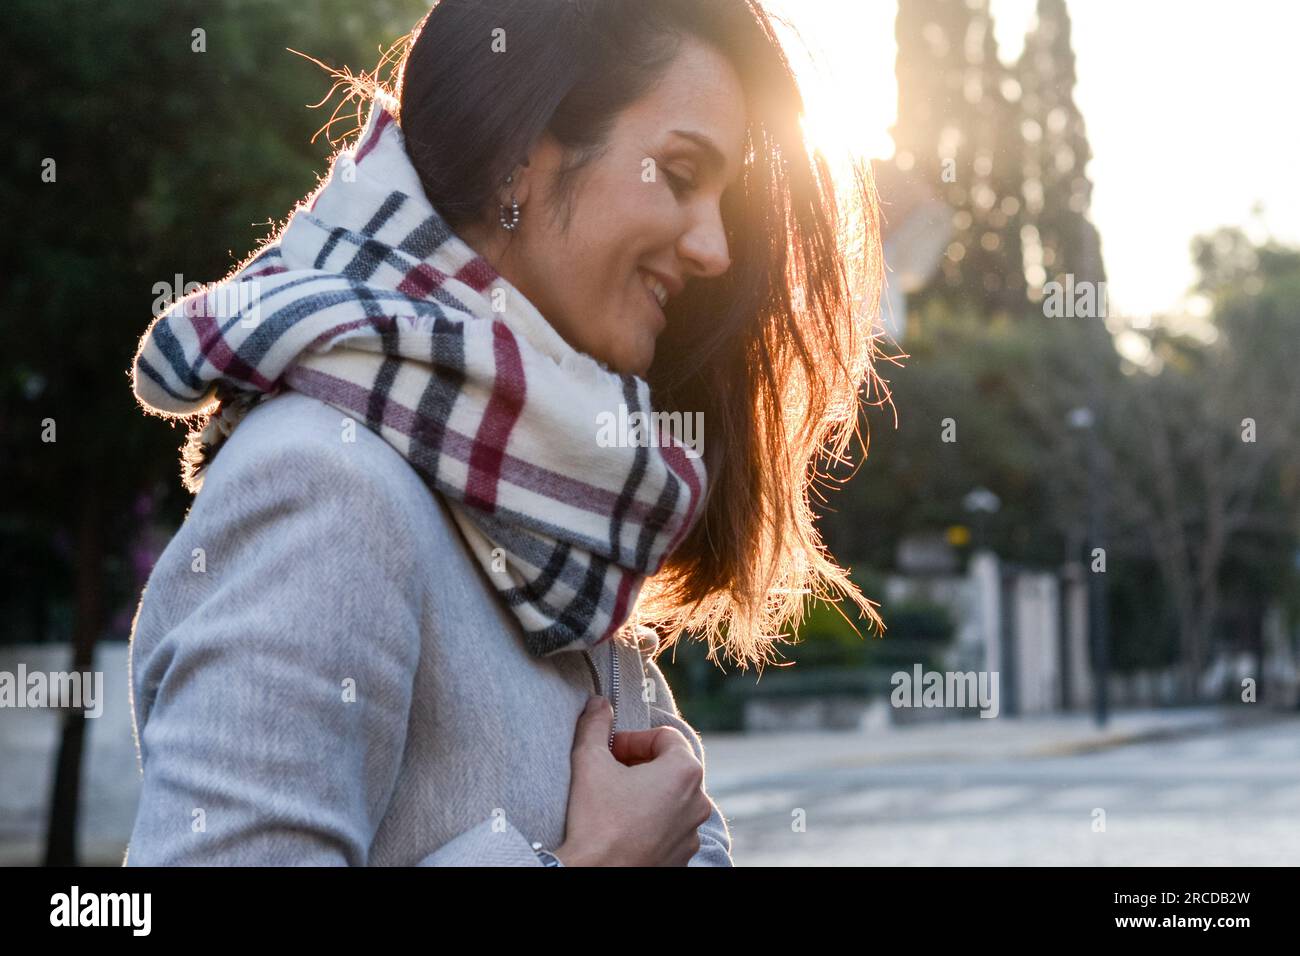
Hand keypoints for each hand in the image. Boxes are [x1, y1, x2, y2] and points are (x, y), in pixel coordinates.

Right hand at [554, 696, 712, 865]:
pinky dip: (653, 820)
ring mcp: (693, 832)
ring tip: (616, 799)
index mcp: (684, 771)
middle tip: (612, 771)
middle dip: (642, 764)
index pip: (665, 737)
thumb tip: (599, 703)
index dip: (635, 739)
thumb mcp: (590, 761)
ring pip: (673, 798)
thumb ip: (596, 725)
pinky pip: (671, 827)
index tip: (612, 750)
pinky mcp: (683, 856)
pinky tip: (624, 826)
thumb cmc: (597, 820)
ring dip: (648, 792)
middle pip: (672, 767)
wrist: (595, 875)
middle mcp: (699, 801)